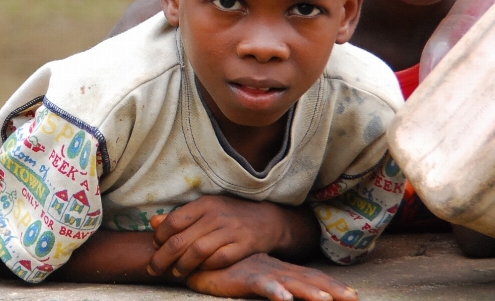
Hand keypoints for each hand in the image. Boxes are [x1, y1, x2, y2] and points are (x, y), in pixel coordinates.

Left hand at [148, 195, 316, 277]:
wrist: (267, 220)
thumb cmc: (229, 215)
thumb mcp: (205, 209)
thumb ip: (179, 216)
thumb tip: (153, 222)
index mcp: (204, 204)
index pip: (173, 221)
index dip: (160, 236)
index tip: (155, 245)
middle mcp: (215, 216)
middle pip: (181, 240)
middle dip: (163, 257)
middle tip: (154, 268)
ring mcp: (230, 231)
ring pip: (198, 251)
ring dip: (182, 265)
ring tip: (175, 273)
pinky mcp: (243, 245)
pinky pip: (219, 260)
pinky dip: (205, 267)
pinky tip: (198, 271)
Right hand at [186, 253, 356, 300]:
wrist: (197, 255)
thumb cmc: (224, 268)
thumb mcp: (251, 276)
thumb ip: (268, 281)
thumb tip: (285, 291)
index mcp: (278, 270)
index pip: (309, 276)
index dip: (331, 285)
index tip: (352, 294)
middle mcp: (274, 269)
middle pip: (308, 279)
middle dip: (332, 289)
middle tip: (354, 298)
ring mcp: (260, 272)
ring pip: (290, 283)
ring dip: (309, 291)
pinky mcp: (244, 276)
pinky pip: (262, 285)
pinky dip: (274, 291)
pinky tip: (284, 299)